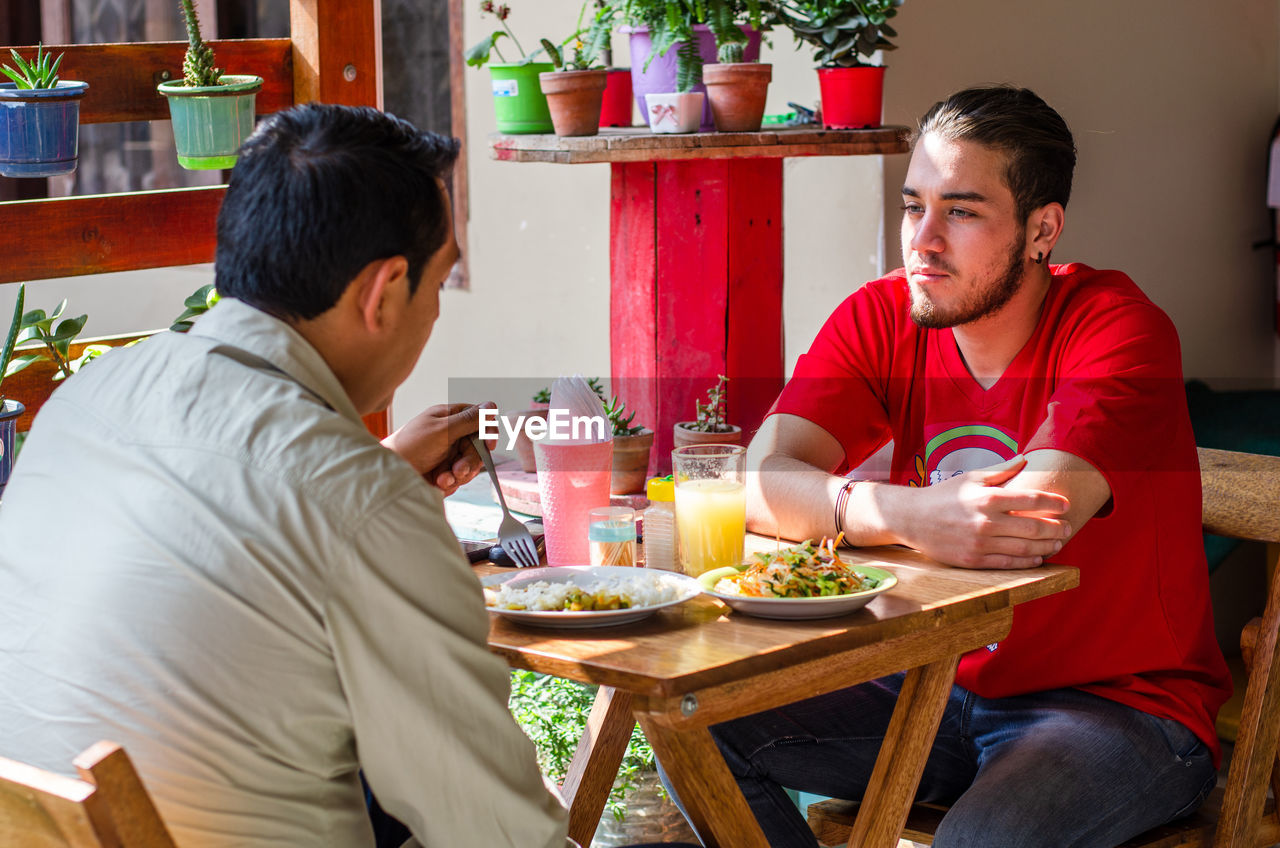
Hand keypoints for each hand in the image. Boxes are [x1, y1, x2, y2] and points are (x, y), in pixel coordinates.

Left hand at [383, 402, 495, 495]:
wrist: (388, 474)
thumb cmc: (410, 446)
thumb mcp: (442, 430)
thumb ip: (469, 420)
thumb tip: (491, 404)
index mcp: (449, 418)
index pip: (479, 421)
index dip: (487, 433)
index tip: (489, 444)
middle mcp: (450, 435)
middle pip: (478, 447)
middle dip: (471, 461)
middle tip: (459, 468)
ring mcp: (447, 455)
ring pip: (470, 465)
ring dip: (460, 474)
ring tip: (444, 477)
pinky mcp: (443, 472)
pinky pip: (459, 479)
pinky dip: (451, 482)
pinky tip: (438, 482)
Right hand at [895, 455, 1071, 568]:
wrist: (912, 518)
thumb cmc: (943, 495)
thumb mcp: (970, 478)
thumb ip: (1001, 471)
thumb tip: (1025, 459)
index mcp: (987, 498)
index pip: (1031, 500)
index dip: (1053, 502)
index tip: (1066, 505)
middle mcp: (986, 522)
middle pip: (1033, 527)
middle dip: (1056, 527)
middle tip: (1067, 526)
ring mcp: (980, 544)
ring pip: (1025, 548)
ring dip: (1047, 546)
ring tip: (1057, 542)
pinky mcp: (974, 560)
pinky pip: (1009, 564)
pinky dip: (1029, 561)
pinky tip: (1039, 557)